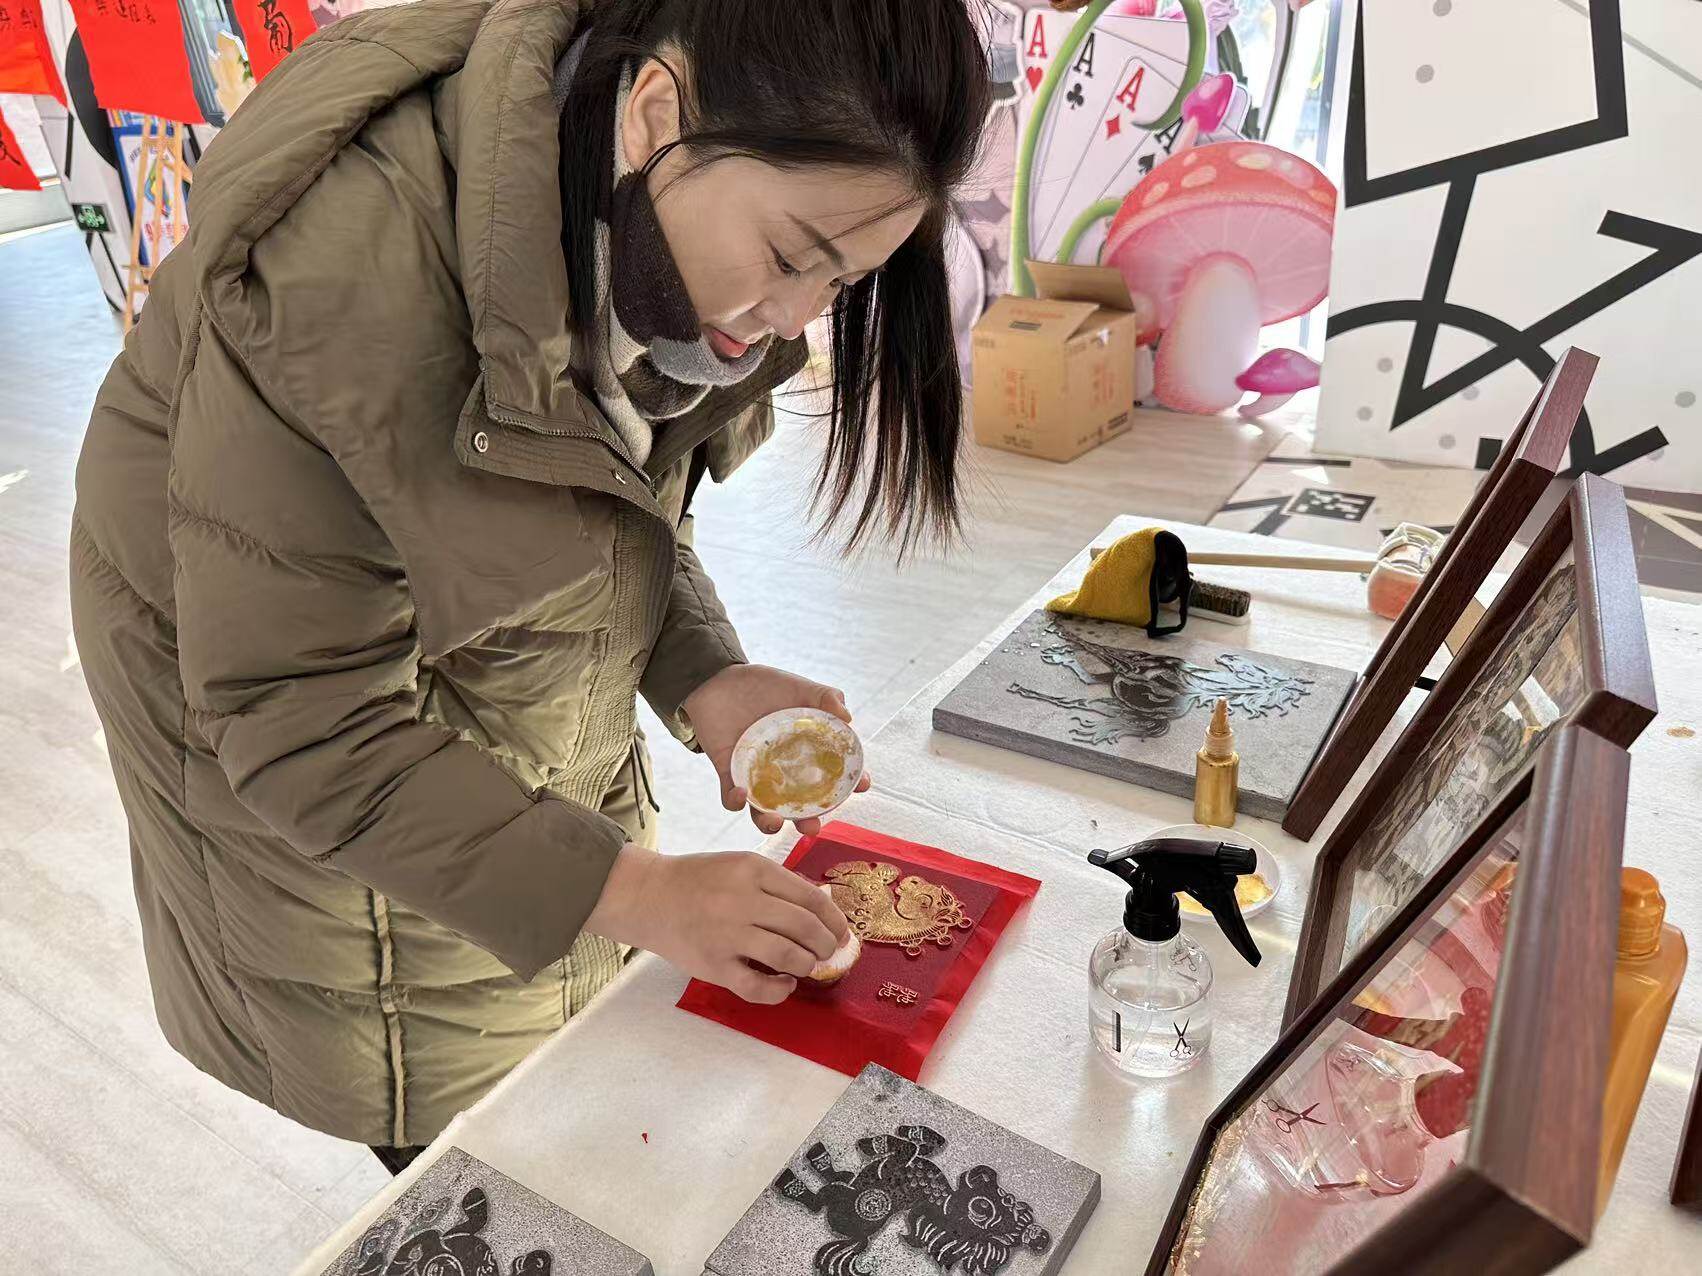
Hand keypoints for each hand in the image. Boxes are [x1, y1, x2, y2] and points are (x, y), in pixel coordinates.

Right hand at [584, 844, 851, 1003]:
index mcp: (753, 870)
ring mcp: (727, 934)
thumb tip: (822, 908)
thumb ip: (776, 883)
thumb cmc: (698, 881)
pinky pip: (757, 986)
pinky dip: (780, 990)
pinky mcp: (713, 965)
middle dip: (826, 944)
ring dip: (807, 964)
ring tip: (806, 965)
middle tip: (828, 952)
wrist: (646, 896)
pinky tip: (785, 985)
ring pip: (788, 956)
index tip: (842, 932)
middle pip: (804, 927)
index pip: (811, 897)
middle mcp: (742, 900)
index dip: (835, 919)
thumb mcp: (739, 865)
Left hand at [682, 664, 872, 835]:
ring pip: (765, 812)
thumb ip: (825, 697)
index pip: (833, 776)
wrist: (719, 678)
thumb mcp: (798, 687)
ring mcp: (756, 776)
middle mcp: (784, 771)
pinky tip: (741, 793)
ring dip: (771, 823)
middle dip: (809, 822)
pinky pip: (731, 798)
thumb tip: (848, 717)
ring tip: (776, 822)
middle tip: (813, 827)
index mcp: (806, 753)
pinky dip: (735, 801)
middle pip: (800, 807)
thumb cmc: (763, 685)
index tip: (862, 785)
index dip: (850, 785)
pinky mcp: (728, 774)